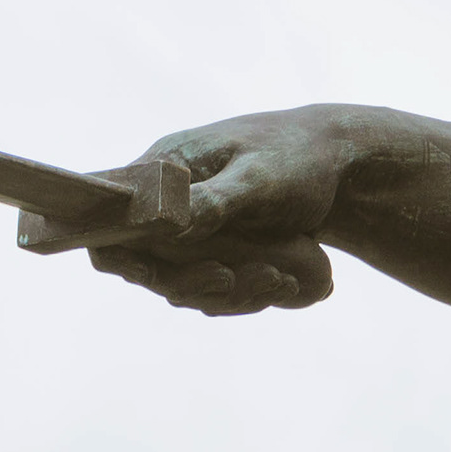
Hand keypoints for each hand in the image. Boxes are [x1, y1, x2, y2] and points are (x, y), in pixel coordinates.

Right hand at [18, 106, 362, 316]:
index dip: (113, 248)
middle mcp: (169, 208)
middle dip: (197, 282)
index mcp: (162, 173)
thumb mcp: (259, 177)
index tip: (146, 269)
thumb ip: (214, 200)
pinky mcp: (219, 256)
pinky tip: (292, 284)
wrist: (341, 166)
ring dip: (234, 294)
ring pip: (190, 287)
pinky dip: (252, 295)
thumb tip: (167, 222)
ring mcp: (193, 236)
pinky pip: (221, 292)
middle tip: (236, 279)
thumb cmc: (296, 157)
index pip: (109, 217)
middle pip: (151, 267)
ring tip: (283, 280)